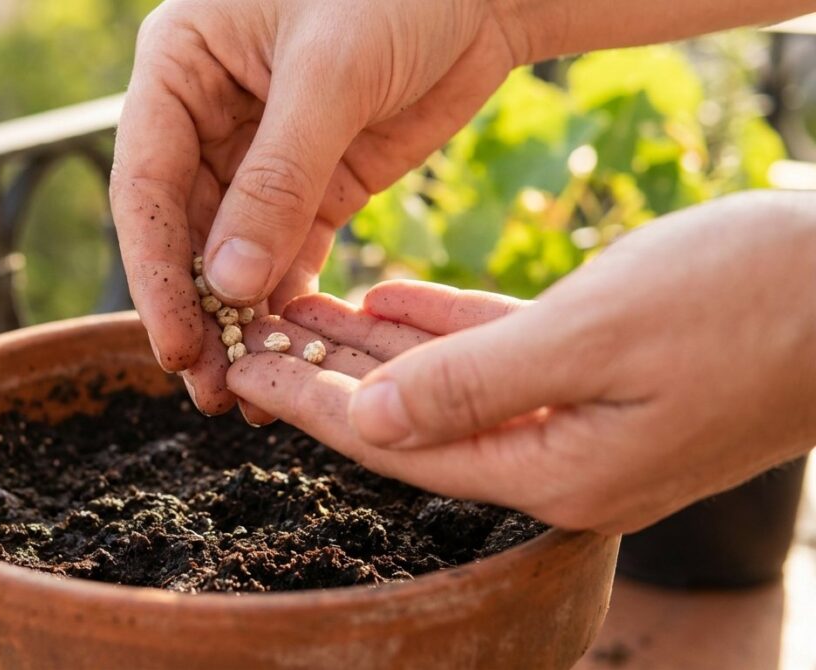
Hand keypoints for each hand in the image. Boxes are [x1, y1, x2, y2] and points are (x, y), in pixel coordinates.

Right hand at [110, 0, 520, 412]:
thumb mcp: (330, 75)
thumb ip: (278, 179)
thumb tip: (231, 286)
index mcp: (180, 69)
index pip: (145, 184)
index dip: (156, 272)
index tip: (175, 346)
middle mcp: (207, 118)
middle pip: (183, 232)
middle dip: (197, 312)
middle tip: (210, 390)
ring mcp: (262, 158)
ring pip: (233, 255)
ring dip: (239, 322)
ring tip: (247, 393)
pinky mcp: (318, 185)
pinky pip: (289, 256)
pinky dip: (287, 305)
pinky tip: (290, 355)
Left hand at [229, 191, 815, 533]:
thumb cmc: (747, 303)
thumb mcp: (598, 335)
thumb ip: (476, 382)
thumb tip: (372, 420)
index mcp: (556, 470)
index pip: (398, 445)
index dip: (312, 407)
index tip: (244, 371)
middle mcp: (561, 459)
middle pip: (410, 421)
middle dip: (326, 380)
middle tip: (252, 339)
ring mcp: (583, 421)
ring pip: (446, 385)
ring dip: (372, 351)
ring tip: (299, 314)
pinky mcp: (603, 377)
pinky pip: (496, 358)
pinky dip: (439, 329)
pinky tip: (385, 301)